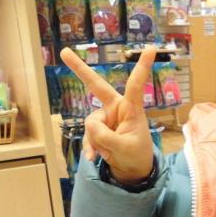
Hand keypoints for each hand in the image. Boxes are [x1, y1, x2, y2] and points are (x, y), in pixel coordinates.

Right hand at [59, 46, 156, 184]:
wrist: (132, 168)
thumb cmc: (137, 154)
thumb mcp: (125, 148)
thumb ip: (107, 137)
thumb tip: (89, 123)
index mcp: (131, 107)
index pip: (136, 84)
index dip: (142, 66)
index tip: (151, 48)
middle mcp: (116, 107)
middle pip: (96, 85)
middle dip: (80, 69)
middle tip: (64, 51)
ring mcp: (105, 117)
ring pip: (90, 123)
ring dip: (96, 140)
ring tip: (106, 153)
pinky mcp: (97, 127)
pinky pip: (87, 134)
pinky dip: (90, 146)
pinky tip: (94, 157)